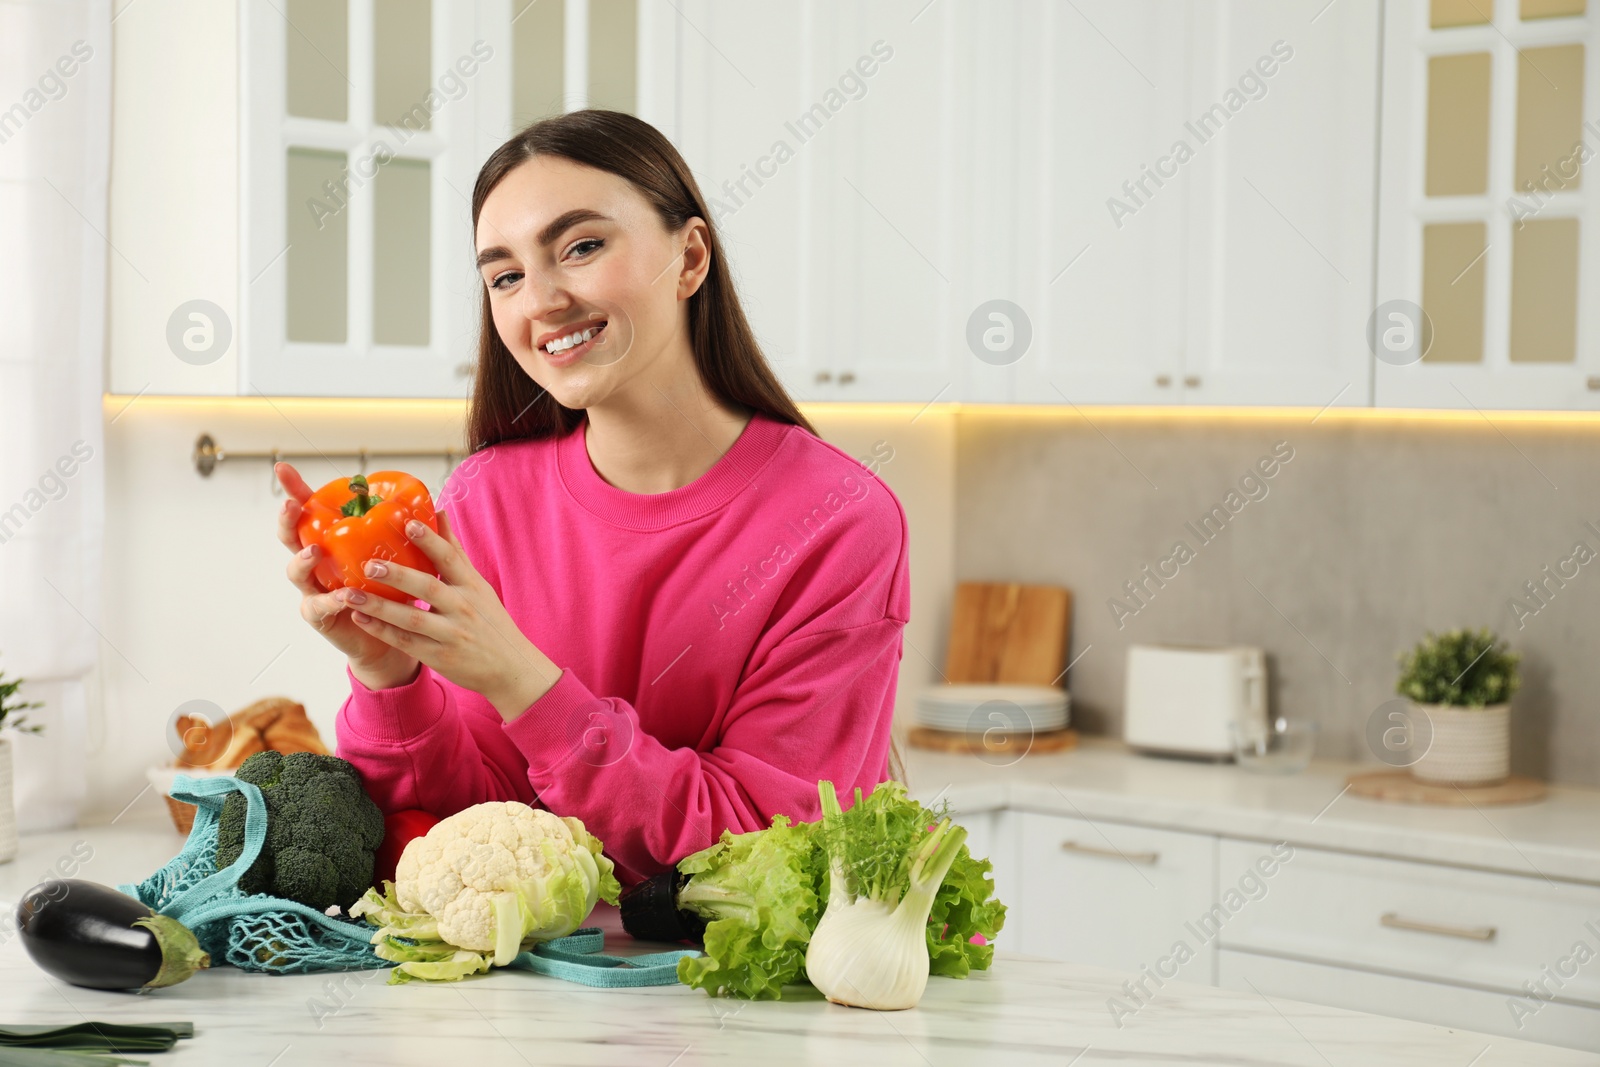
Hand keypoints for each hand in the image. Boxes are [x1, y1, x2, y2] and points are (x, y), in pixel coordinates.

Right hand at [275, 461, 418, 689]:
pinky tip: (342, 595)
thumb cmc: (391, 593)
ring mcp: (314, 590)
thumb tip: (438, 507)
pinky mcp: (320, 617)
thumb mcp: (401, 560)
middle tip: (290, 506)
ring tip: (313, 552)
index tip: (282, 467)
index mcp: (332, 543)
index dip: (295, 490)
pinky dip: (331, 600)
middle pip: (291, 537)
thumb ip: (413, 536)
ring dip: (302, 561)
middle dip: (288, 520)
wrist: (388, 639)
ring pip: (297, 572)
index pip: (310, 512)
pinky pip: (319, 607)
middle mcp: (316, 564)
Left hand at [336, 511, 561, 719]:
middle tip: (369, 564)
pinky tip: (360, 618)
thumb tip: (439, 513)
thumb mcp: (478, 585)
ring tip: (349, 593)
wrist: (510, 667)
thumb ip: (455, 552)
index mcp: (472, 586)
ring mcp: (451, 634)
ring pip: (411, 618)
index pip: (450, 558)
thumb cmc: (490, 621)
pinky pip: (406, 642)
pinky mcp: (439, 656)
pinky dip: (382, 631)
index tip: (408, 522)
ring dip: (379, 606)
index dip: (430, 540)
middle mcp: (463, 608)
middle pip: (428, 588)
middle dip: (398, 575)